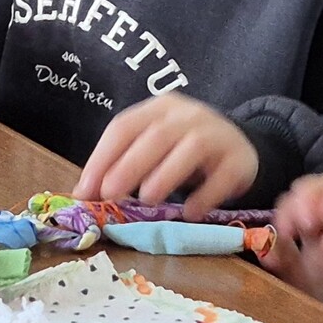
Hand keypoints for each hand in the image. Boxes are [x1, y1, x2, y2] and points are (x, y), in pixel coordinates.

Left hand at [73, 92, 258, 219]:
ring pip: (191, 147)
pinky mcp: (240, 158)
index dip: (101, 157)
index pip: (124, 126)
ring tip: (147, 199)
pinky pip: (223, 175)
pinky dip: (206, 194)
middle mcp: (188, 115)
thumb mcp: (151, 150)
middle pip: (156, 135)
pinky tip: (190, 212)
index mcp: (158, 109)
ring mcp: (217, 133)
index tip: (85, 190)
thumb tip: (82, 193)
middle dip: (129, 165)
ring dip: (166, 173)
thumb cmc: (183, 151)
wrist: (238, 146)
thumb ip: (120, 165)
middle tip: (110, 194)